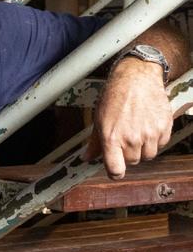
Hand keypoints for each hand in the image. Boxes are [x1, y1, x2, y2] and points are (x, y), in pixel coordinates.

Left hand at [84, 57, 171, 178]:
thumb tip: (87, 157)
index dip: (115, 173)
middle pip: (132, 162)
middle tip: (124, 137)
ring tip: (136, 130)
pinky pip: (161, 144)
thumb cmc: (115, 96)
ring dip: (142, 147)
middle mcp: (131, 138)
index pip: (115, 169)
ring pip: (148, 155)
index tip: (115, 171)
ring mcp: (149, 134)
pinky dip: (155, 139)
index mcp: (112, 137)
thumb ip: (95, 142)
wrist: (136, 78)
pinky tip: (147, 125)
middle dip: (127, 153)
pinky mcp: (164, 128)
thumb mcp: (99, 119)